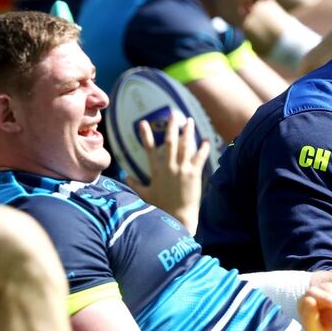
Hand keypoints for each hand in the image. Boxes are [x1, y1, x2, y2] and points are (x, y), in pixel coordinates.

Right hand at [126, 113, 210, 233]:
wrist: (178, 217)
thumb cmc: (161, 208)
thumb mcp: (145, 195)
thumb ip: (135, 185)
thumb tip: (125, 178)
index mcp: (157, 171)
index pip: (149, 149)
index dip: (146, 135)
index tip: (143, 122)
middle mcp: (169, 167)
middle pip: (170, 142)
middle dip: (172, 127)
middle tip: (173, 113)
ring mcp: (182, 170)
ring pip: (185, 146)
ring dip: (188, 132)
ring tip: (189, 121)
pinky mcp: (194, 174)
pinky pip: (199, 157)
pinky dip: (203, 148)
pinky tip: (206, 140)